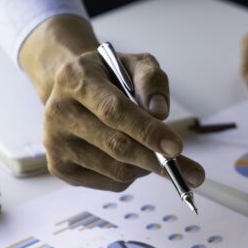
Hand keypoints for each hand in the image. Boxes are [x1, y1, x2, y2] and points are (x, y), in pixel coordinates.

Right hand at [20, 15, 204, 191]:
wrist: (68, 87)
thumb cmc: (108, 76)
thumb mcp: (134, 63)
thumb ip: (151, 80)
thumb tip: (160, 112)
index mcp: (76, 80)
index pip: (114, 111)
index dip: (148, 132)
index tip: (176, 148)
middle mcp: (59, 112)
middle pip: (116, 146)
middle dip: (157, 160)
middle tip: (192, 173)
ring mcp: (55, 142)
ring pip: (116, 170)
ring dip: (146, 166)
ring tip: (152, 150)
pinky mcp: (58, 167)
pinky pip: (109, 184)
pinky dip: (132, 175)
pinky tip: (131, 157)